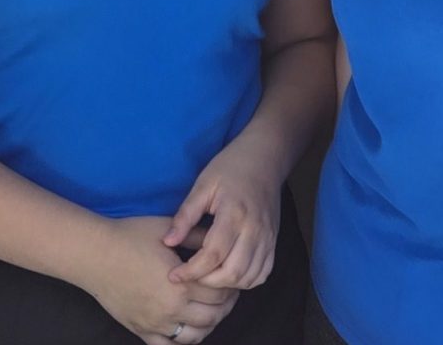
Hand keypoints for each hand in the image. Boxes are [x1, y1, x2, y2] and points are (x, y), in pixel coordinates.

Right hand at [80, 215, 239, 341]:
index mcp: (181, 283)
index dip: (229, 285)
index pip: (219, 293)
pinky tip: (186, 328)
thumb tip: (218, 237)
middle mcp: (172, 308)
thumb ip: (195, 235)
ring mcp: (156, 323)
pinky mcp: (141, 330)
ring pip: (195, 336)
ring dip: (208, 325)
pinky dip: (182, 341)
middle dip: (224, 306)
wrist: (94, 253)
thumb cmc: (129, 236)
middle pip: (213, 316)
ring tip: (209, 310)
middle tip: (226, 294)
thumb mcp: (166, 230)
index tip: (230, 276)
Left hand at [163, 139, 283, 291]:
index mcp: (233, 214)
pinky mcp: (274, 242)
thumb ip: (186, 215)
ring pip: (249, 278)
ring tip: (207, 276)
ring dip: (226, 285)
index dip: (191, 271)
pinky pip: (263, 273)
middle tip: (190, 277)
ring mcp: (267, 238)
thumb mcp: (202, 185)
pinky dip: (246, 281)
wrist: (264, 158)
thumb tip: (168, 242)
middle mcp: (254, 230)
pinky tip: (229, 274)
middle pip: (232, 272)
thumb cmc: (229, 168)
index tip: (174, 275)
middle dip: (207, 282)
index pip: (212, 255)